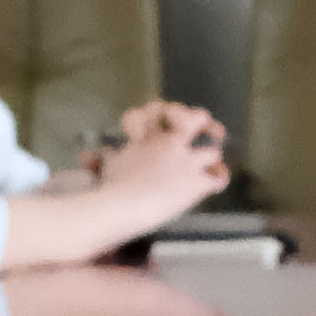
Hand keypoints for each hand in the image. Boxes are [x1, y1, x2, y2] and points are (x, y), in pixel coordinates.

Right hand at [88, 111, 225, 222]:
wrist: (121, 206)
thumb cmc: (108, 187)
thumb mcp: (108, 164)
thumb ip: (109, 156)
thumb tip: (97, 155)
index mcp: (149, 135)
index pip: (160, 109)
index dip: (164, 112)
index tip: (165, 122)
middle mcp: (171, 143)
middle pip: (198, 116)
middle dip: (200, 122)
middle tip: (204, 131)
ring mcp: (187, 162)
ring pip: (213, 148)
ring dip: (211, 155)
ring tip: (208, 162)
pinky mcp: (196, 183)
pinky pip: (218, 178)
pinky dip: (218, 179)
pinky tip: (215, 180)